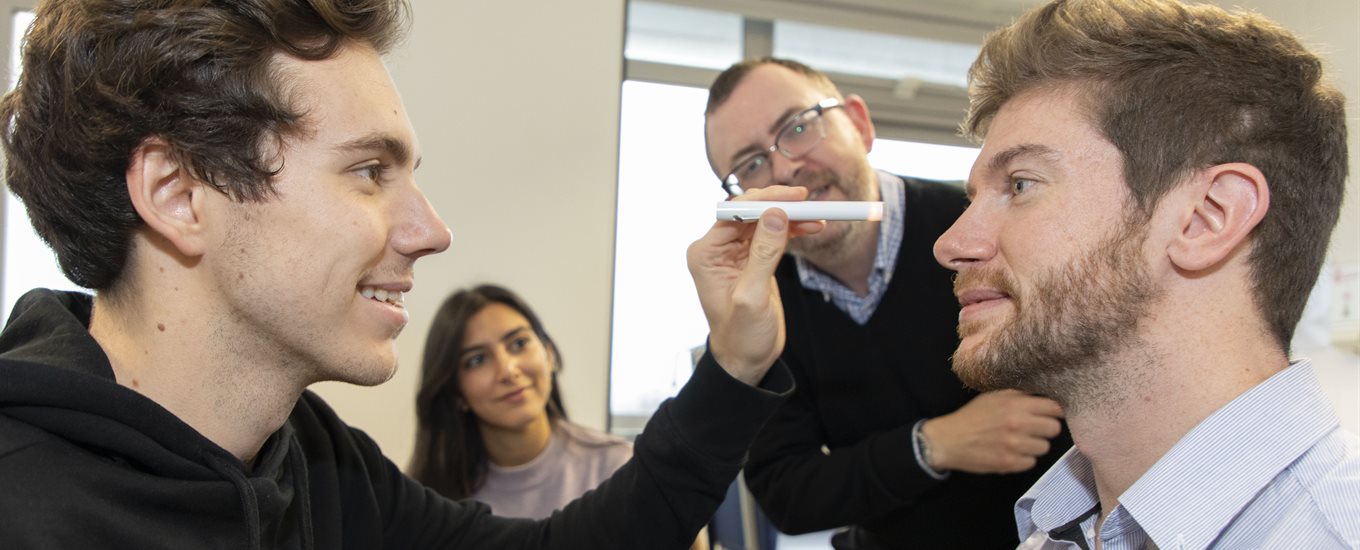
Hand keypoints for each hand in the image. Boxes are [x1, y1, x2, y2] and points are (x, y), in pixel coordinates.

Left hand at [687, 186, 823, 385]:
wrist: (746, 358)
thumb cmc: (741, 335)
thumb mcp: (752, 296)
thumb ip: (763, 254)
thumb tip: (776, 215)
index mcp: (706, 254)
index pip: (735, 213)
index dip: (765, 201)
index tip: (794, 197)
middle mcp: (717, 249)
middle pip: (751, 213)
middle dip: (781, 205)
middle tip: (810, 202)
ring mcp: (735, 253)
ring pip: (765, 222)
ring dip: (791, 217)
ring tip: (819, 218)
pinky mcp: (754, 259)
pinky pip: (773, 236)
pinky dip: (792, 230)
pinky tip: (812, 228)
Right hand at [920, 390, 1063, 473]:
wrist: (948, 440)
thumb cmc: (972, 416)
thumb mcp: (993, 396)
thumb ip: (1018, 394)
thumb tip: (1044, 394)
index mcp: (1015, 404)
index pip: (1054, 408)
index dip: (1054, 411)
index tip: (1049, 414)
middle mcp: (1018, 423)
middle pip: (1054, 429)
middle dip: (1045, 429)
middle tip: (1034, 429)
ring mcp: (1014, 445)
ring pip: (1044, 447)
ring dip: (1034, 445)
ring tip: (1019, 442)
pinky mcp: (1009, 463)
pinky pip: (1031, 462)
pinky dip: (1023, 459)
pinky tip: (1011, 452)